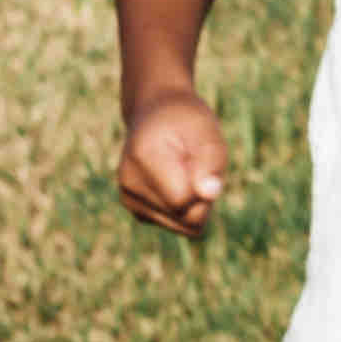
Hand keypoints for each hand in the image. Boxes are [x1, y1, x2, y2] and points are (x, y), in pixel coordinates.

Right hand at [119, 90, 228, 238]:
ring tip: (184, 172)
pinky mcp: (135, 209)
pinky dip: (184, 208)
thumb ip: (212, 162)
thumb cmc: (186, 123)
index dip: (204, 186)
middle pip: (185, 218)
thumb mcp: (207, 131)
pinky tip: (175, 181)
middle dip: (201, 197)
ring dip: (194, 203)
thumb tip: (208, 194)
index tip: (199, 160)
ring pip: (183, 227)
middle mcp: (128, 182)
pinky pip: (177, 225)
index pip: (183, 201)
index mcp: (142, 157)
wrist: (156, 114)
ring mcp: (128, 198)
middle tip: (194, 165)